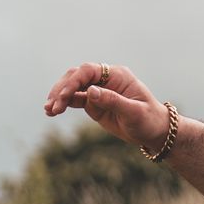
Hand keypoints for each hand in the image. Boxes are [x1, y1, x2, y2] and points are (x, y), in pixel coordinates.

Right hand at [42, 62, 168, 153]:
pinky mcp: (94, 104)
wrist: (155, 132)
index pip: (89, 71)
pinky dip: (63, 104)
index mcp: (117, 75)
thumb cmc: (149, 120)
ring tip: (48, 110)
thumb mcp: (133, 112)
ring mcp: (98, 91)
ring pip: (72, 88)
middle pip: (76, 76)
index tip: (64, 96)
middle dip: (62, 89)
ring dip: (59, 97)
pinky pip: (74, 100)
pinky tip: (51, 112)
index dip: (74, 81)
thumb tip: (90, 91)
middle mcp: (105, 79)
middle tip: (53, 106)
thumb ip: (113, 100)